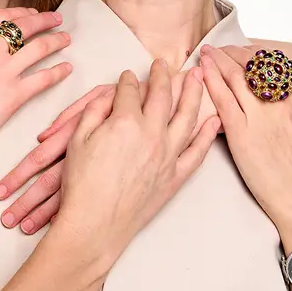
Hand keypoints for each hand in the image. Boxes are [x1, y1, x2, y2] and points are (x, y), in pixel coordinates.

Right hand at [0, 8, 70, 170]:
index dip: (21, 12)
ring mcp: (2, 73)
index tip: (31, 13)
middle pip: (24, 27)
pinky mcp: (13, 96)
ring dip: (56, 41)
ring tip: (66, 39)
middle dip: (44, 19)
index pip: (1, 17)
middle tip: (56, 18)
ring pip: (38, 48)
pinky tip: (66, 68)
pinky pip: (43, 78)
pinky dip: (58, 71)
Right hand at [0, 70, 218, 233]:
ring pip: (188, 116)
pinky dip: (208, 134)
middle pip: (162, 95)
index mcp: (124, 122)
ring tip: (198, 77)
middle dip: (163, 75)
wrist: (95, 226)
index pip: (129, 90)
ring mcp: (168, 155)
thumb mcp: (76, 140)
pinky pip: (198, 151)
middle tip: (164, 64)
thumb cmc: (82, 186)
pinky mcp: (176, 176)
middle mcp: (151, 134)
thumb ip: (94, 112)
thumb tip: (110, 97)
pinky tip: (214, 120)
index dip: (127, 80)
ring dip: (194, 93)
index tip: (128, 76)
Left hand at [200, 45, 291, 242]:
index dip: (255, 55)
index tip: (243, 52)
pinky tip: (202, 70)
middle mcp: (279, 101)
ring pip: (234, 78)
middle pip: (251, 67)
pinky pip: (222, 99)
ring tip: (206, 53)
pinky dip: (210, 80)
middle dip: (232, 54)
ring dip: (217, 61)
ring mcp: (258, 116)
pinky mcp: (240, 132)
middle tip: (219, 49)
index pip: (274, 64)